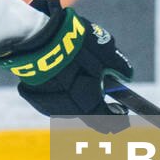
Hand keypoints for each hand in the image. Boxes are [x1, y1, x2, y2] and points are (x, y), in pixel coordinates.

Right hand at [0, 0, 132, 128]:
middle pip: (87, 115)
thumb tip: (126, 76)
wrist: (37, 37)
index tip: (122, 111)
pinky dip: (58, 90)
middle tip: (99, 87)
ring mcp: (47, 105)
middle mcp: (68, 110)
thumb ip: (120, 67)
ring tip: (76, 74)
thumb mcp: (106, 51)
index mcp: (88, 103)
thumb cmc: (76, 46)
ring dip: (75, 97)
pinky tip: (58, 72)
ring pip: (68, 107)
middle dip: (96, 105)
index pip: (107, 122)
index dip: (118, 119)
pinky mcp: (32, 96)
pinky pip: (50, 98)